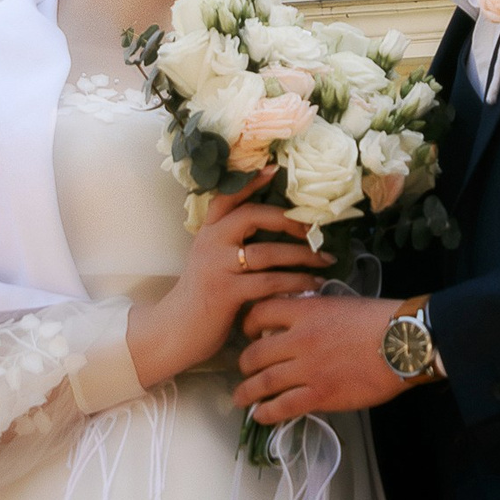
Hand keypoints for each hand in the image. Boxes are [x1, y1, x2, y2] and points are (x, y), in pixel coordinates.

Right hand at [127, 183, 320, 387]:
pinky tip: (312, 285)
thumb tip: (276, 230)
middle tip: (315, 229)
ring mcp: (217, 267)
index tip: (274, 168)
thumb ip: (232, 243)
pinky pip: (269, 282)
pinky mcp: (226, 292)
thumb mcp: (210, 261)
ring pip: (267, 252)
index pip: (227, 198)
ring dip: (302, 256)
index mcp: (208, 232)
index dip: (250, 182)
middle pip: (252, 216)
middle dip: (288, 220)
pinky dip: (296, 282)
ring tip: (325, 260)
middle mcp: (211, 243)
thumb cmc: (201, 296)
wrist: (175, 331)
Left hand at [234, 285, 423, 424]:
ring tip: (241, 397)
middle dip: (245, 364)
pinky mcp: (321, 394)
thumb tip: (299, 322)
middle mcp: (300, 338)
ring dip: (247, 391)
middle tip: (245, 370)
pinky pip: (283, 406)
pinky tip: (260, 415)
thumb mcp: (341, 303)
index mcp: (307, 311)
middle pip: (255, 353)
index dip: (248, 324)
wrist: (404, 342)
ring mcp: (309, 368)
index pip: (260, 312)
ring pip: (263, 382)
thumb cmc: (380, 320)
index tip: (249, 332)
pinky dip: (266, 413)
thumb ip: (315, 312)